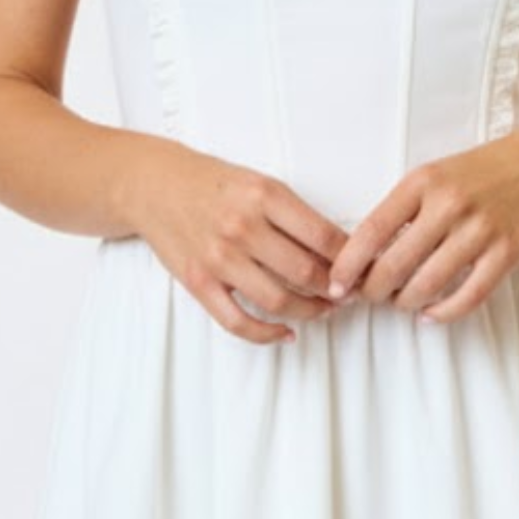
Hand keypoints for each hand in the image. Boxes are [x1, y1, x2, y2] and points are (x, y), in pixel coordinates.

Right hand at [131, 141, 350, 345]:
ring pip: (279, 301)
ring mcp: (219, 258)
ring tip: (324, 309)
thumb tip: (340, 249)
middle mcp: (243, 226)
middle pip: (306, 272)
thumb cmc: (214, 184)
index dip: (351, 260)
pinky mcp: (199, 282)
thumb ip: (295, 215)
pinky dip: (267, 334)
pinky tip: (286, 332)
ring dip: (310, 311)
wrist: (156, 186)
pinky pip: (238, 322)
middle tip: (349, 294)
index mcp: (265, 195)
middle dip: (337, 290)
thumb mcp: (260, 184)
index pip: (324, 236)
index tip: (362, 269)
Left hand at [325, 127, 518, 323]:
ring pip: (426, 286)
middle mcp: (449, 205)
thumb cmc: (481, 172)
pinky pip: (467, 297)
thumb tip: (363, 253)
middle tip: (369, 298)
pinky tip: (430, 314)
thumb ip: (403, 208)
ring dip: (405, 303)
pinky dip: (443, 313)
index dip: (348, 266)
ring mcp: (480, 230)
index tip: (336, 285)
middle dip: (374, 292)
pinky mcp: (506, 253)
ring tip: (401, 303)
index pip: (371, 232)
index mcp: (422, 181)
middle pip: (394, 266)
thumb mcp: (435, 174)